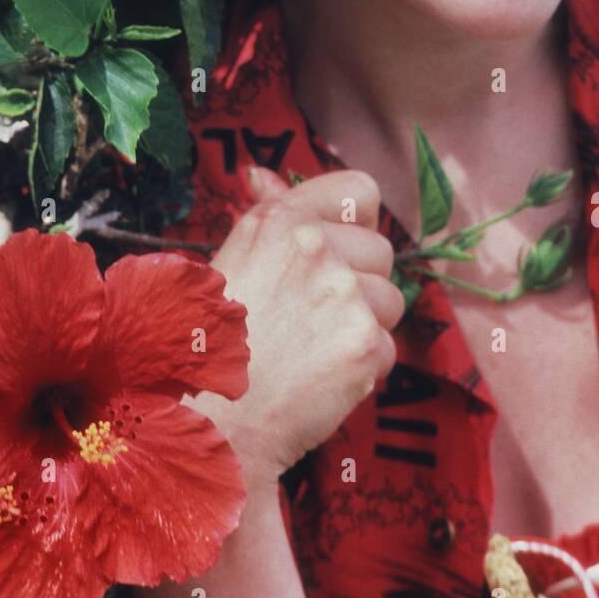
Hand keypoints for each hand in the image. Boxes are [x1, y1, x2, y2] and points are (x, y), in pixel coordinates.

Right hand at [191, 167, 403, 487]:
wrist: (209, 423)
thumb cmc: (210, 346)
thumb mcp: (230, 262)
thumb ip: (264, 215)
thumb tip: (262, 174)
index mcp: (281, 221)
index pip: (360, 190)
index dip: (357, 221)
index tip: (340, 249)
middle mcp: (315, 247)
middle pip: (382, 251)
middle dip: (361, 284)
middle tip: (313, 319)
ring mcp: (343, 293)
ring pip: (389, 302)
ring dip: (363, 328)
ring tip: (312, 352)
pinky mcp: (363, 342)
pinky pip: (387, 349)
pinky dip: (363, 370)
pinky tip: (319, 381)